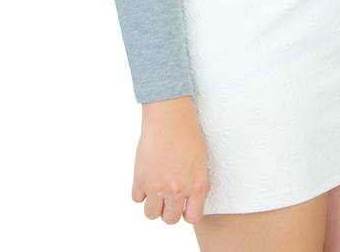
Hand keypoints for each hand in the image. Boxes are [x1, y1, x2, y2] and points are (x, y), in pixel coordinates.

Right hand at [132, 97, 208, 224]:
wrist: (170, 119)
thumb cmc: (189, 136)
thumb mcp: (202, 162)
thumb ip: (197, 184)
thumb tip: (190, 202)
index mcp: (197, 186)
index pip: (193, 217)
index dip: (187, 213)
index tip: (183, 207)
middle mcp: (178, 190)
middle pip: (169, 219)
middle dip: (168, 211)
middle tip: (168, 198)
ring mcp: (158, 187)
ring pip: (151, 214)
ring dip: (153, 205)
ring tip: (156, 191)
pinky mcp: (140, 180)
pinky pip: (137, 198)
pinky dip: (140, 192)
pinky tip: (147, 178)